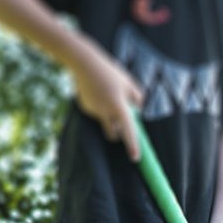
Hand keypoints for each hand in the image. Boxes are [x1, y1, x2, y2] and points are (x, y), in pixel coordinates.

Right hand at [68, 43, 143, 162]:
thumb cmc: (110, 72)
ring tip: (107, 96)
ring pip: (105, 121)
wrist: (84, 63)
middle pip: (113, 133)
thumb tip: (138, 110)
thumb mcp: (129, 83)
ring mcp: (93, 110)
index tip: (136, 159)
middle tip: (121, 124)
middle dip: (118, 133)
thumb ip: (137, 98)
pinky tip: (97, 92)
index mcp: (119, 106)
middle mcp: (105, 112)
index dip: (133, 145)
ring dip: (109, 116)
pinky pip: (96, 112)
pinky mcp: (85, 107)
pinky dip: (99, 106)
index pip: (128, 131)